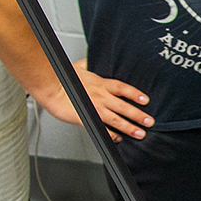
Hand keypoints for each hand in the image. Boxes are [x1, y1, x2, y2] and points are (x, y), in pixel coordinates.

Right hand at [36, 59, 153, 139]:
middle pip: (124, 106)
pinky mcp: (87, 118)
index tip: (146, 100)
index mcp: (100, 84)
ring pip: (116, 119)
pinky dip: (111, 135)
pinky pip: (102, 128)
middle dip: (138, 115)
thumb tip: (91, 61)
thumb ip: (88, 66)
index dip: (136, 94)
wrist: (50, 89)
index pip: (123, 88)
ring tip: (140, 133)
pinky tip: (118, 139)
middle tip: (149, 122)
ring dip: (129, 127)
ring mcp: (94, 108)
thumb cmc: (62, 79)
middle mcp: (100, 96)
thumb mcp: (78, 67)